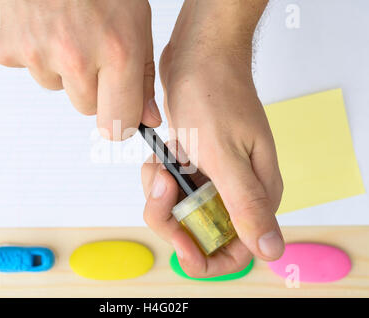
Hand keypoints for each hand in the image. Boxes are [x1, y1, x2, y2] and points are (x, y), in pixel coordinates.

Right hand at [0, 0, 160, 138]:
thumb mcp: (135, 20)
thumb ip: (142, 76)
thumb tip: (146, 118)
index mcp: (116, 53)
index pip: (117, 125)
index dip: (119, 121)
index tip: (119, 112)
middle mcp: (75, 57)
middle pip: (87, 108)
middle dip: (92, 86)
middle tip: (90, 45)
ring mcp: (36, 54)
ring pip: (56, 86)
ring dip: (61, 66)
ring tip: (65, 25)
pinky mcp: (5, 49)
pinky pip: (27, 69)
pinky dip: (34, 51)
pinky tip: (41, 23)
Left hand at [141, 0, 283, 277]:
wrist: (198, 56)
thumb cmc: (214, 96)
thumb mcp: (226, 155)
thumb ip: (247, 206)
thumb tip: (272, 251)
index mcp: (256, 194)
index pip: (239, 250)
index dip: (208, 259)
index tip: (180, 248)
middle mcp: (239, 191)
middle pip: (203, 234)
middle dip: (173, 220)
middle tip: (161, 186)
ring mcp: (216, 179)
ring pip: (182, 213)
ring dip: (161, 196)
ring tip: (159, 164)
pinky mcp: (198, 167)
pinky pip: (173, 191)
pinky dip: (159, 180)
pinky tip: (159, 158)